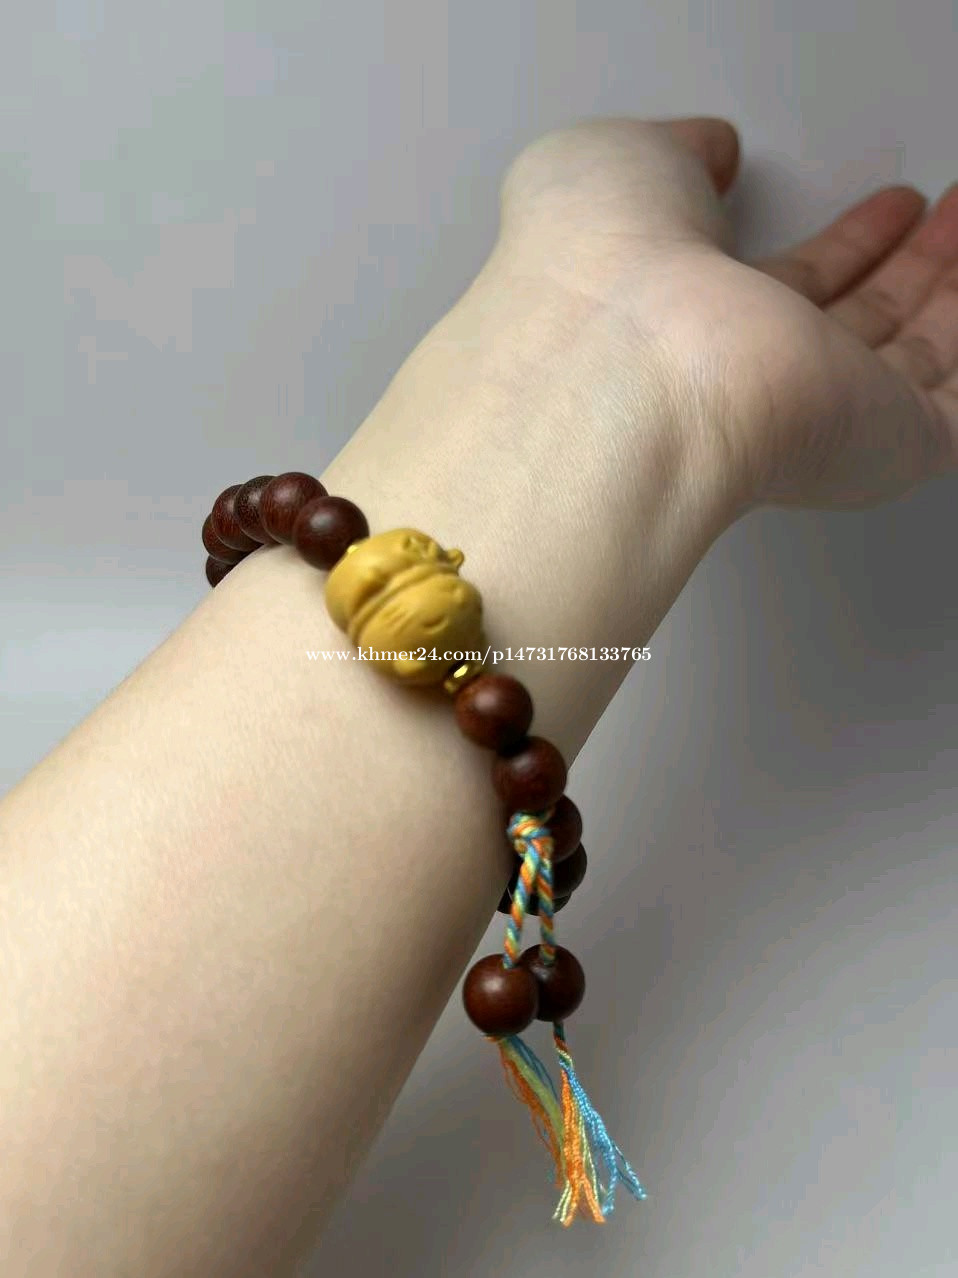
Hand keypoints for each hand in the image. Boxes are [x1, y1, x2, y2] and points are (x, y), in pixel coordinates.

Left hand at [494, 115, 957, 511]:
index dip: (843, 247)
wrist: (628, 363)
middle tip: (943, 224)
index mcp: (695, 322)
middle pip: (853, 326)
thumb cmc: (600, 268)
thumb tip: (704, 149)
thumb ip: (670, 154)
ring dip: (945, 291)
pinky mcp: (881, 444)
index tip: (884, 208)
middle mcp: (752, 378)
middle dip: (905, 268)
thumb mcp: (612, 165)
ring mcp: (817, 415)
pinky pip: (954, 406)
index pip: (784, 289)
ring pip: (910, 358)